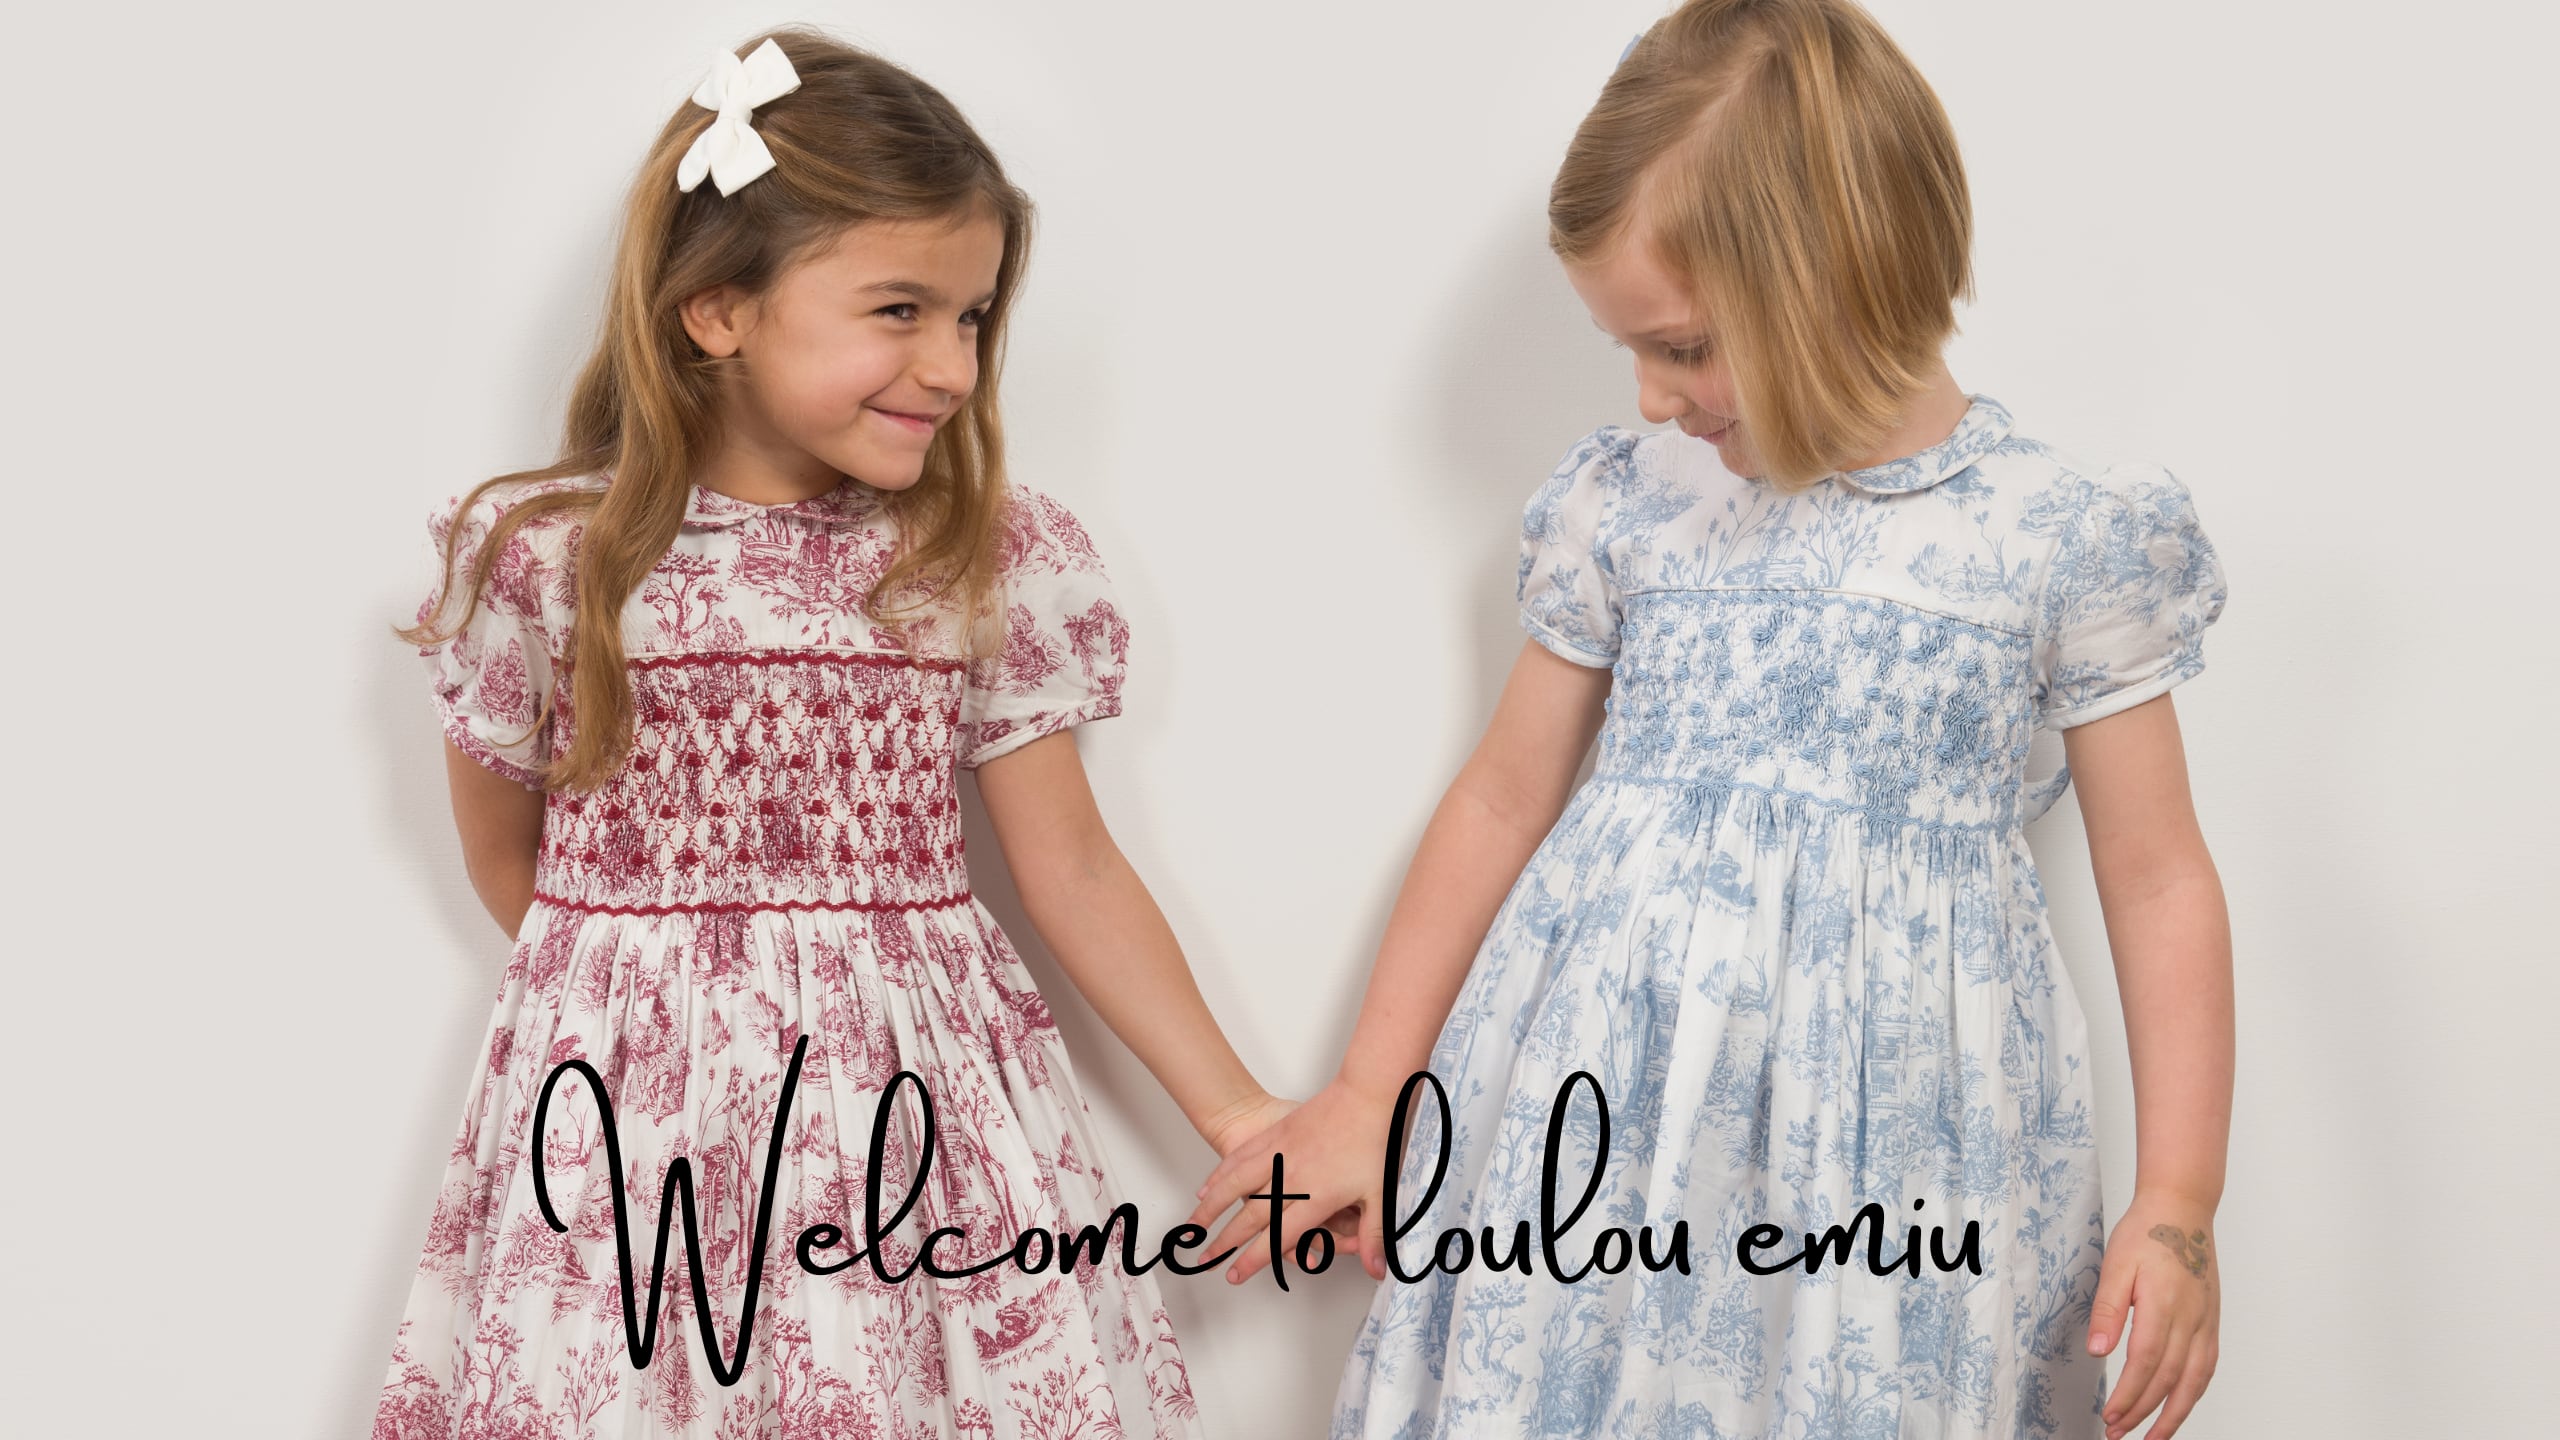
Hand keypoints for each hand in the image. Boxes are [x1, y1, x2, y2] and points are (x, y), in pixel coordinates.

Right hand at [1187, 1075, 1400, 1284]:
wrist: (1364, 1094)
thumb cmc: (1373, 1141)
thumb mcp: (1380, 1195)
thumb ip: (1374, 1237)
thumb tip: (1377, 1271)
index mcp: (1316, 1197)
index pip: (1278, 1237)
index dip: (1253, 1259)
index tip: (1235, 1274)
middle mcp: (1292, 1179)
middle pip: (1250, 1217)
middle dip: (1224, 1242)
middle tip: (1205, 1260)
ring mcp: (1278, 1155)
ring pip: (1236, 1186)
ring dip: (1211, 1209)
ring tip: (1193, 1227)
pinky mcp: (1274, 1136)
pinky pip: (1240, 1159)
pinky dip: (1221, 1175)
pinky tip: (1207, 1186)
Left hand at [2089, 1189, 2220, 1438]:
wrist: (2182, 1210)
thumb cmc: (2146, 1233)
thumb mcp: (2115, 1265)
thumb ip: (2108, 1310)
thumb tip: (2098, 1351)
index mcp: (2164, 1306)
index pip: (2146, 1365)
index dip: (2128, 1397)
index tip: (2109, 1417)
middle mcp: (2191, 1320)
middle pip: (2169, 1380)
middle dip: (2144, 1413)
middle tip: (2118, 1433)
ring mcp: (2206, 1323)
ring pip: (2195, 1382)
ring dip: (2174, 1414)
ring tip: (2153, 1437)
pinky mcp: (2212, 1322)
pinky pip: (2207, 1367)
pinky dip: (2194, 1393)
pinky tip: (2179, 1406)